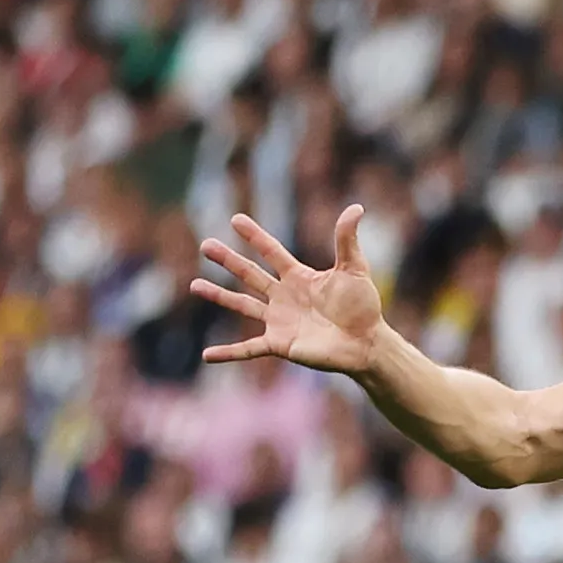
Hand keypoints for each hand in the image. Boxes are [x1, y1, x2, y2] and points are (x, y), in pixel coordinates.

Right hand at [192, 208, 389, 376]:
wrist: (367, 343)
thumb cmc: (363, 307)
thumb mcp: (354, 269)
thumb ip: (347, 239)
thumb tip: (356, 207)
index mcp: (299, 277)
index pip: (272, 252)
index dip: (255, 237)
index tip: (236, 219)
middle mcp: (285, 297)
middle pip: (250, 274)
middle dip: (228, 260)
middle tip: (205, 245)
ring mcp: (279, 320)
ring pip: (242, 305)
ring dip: (219, 296)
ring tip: (195, 285)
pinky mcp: (280, 344)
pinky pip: (248, 349)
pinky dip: (228, 353)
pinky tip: (207, 355)